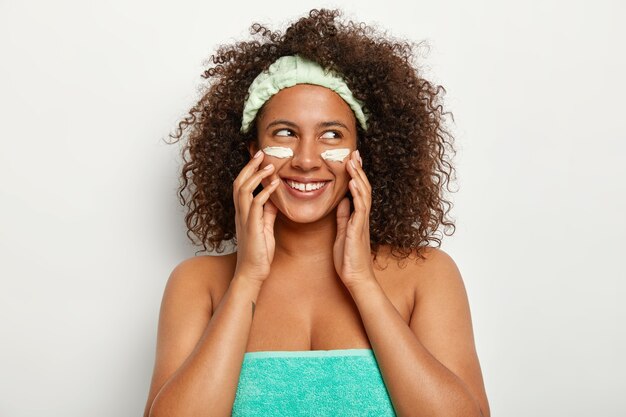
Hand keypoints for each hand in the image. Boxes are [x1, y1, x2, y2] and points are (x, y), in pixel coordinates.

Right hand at [232, 150, 279, 285]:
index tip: (259, 158)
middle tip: (261, 153)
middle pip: (239, 183)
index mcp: (243, 213)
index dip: (248, 170)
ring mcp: (244, 220)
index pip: (241, 185)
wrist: (253, 272)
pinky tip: (275, 185)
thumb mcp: (265, 227)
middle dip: (250, 167)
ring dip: (257, 176)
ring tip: (269, 166)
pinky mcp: (252, 228)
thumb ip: (268, 213)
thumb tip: (274, 199)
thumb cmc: (259, 252)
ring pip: (244, 190)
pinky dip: (265, 193)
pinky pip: (256, 205)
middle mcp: (240, 213)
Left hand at [333, 150, 376, 288]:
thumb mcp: (342, 233)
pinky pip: (360, 208)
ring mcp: (362, 222)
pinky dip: (357, 194)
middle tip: (354, 153)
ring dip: (358, 176)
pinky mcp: (358, 230)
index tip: (351, 160)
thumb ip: (343, 217)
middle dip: (358, 169)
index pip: (358, 191)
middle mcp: (362, 217)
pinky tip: (353, 182)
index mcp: (357, 217)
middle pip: (364, 187)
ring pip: (364, 194)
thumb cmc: (348, 259)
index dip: (355, 175)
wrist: (356, 278)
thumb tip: (342, 202)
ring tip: (353, 161)